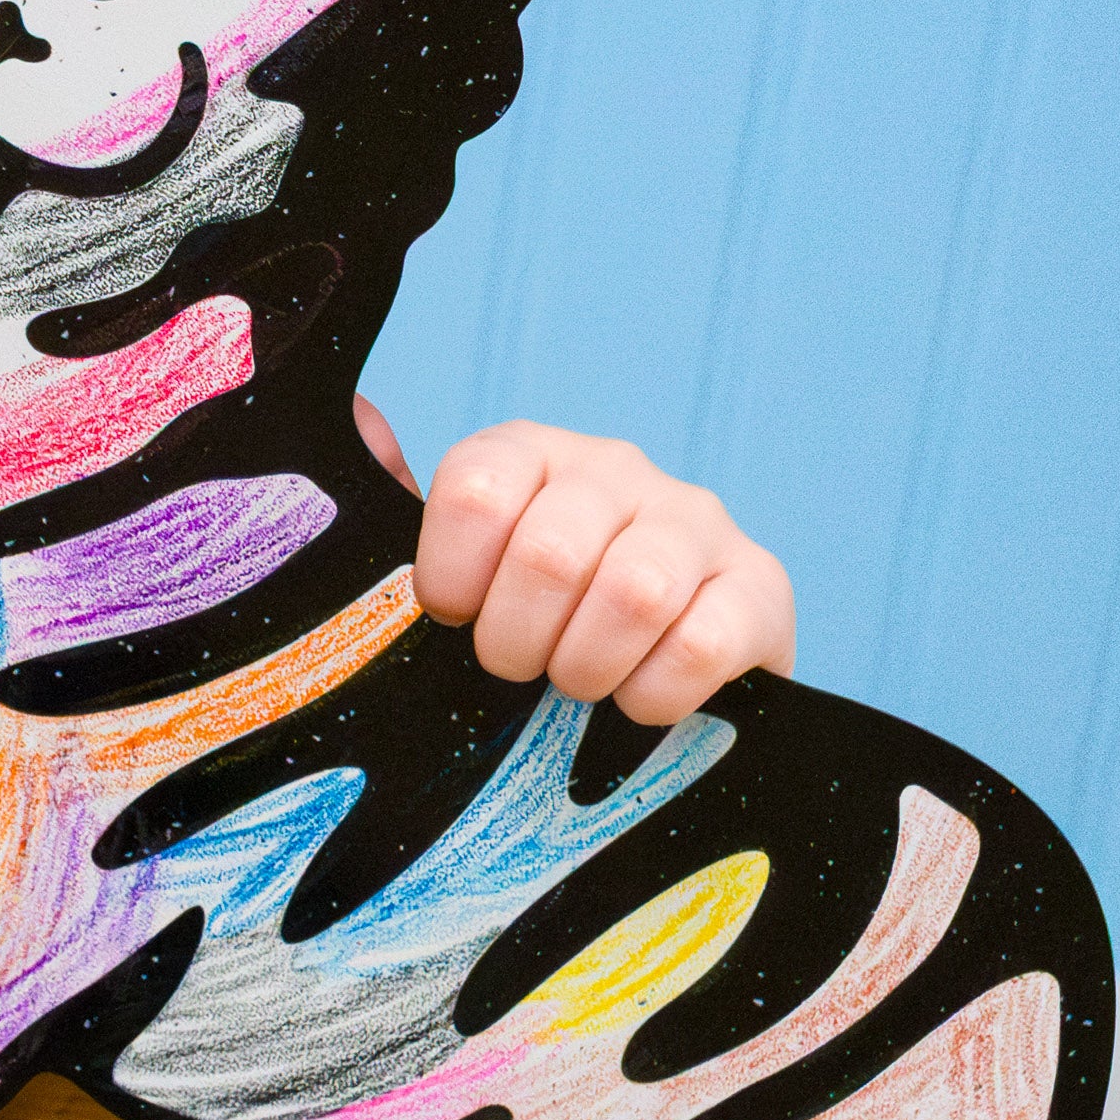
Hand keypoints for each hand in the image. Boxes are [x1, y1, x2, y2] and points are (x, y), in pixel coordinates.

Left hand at [359, 404, 794, 727]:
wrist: (643, 690)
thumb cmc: (521, 633)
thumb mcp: (445, 580)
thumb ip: (386, 515)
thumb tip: (360, 419)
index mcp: (529, 459)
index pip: (476, 487)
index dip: (453, 577)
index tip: (455, 618)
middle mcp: (616, 472)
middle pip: (551, 552)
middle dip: (517, 642)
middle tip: (518, 669)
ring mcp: (697, 524)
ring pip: (634, 592)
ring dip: (587, 668)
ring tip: (578, 685)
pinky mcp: (758, 589)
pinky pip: (702, 643)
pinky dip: (655, 695)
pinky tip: (639, 700)